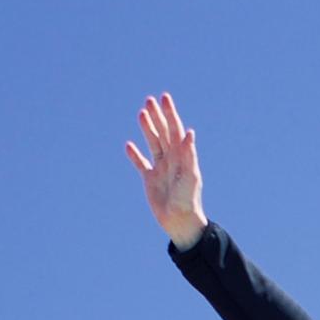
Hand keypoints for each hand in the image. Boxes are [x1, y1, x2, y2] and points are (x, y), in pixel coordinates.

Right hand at [123, 93, 207, 247]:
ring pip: (153, 143)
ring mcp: (161, 169)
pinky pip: (141, 164)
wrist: (180, 222)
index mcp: (182, 156)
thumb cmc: (188, 200)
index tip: (164, 98)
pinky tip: (128, 145)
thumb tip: (189, 132)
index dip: (170, 113)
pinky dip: (135, 155)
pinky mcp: (150, 180)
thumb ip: (189, 154)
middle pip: (163, 133)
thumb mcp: (190, 176)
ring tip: (141, 113)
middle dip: (157, 116)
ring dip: (147, 129)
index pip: (175, 130)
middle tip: (149, 100)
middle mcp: (172, 159)